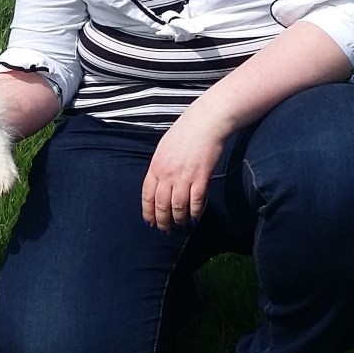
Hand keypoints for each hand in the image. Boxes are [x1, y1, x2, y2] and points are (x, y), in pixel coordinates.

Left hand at [141, 105, 227, 231]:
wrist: (206, 122)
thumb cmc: (186, 132)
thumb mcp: (164, 148)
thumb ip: (161, 166)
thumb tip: (159, 182)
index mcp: (156, 166)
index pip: (147, 194)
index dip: (147, 211)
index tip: (149, 222)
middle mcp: (167, 174)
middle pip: (161, 204)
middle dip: (162, 220)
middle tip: (165, 230)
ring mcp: (184, 176)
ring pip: (177, 207)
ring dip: (178, 219)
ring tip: (180, 226)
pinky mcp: (201, 178)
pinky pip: (195, 202)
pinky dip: (194, 213)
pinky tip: (194, 218)